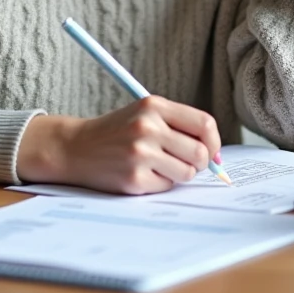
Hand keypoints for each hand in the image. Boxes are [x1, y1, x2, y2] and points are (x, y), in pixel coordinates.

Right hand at [16, 96, 221, 194]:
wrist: (77, 147)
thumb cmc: (117, 132)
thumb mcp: (146, 114)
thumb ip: (180, 126)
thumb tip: (217, 156)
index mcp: (154, 105)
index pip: (204, 124)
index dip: (214, 141)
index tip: (212, 151)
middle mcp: (147, 127)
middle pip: (200, 152)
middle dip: (200, 162)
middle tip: (186, 162)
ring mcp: (140, 153)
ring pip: (187, 172)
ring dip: (179, 174)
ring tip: (160, 166)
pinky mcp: (134, 178)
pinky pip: (167, 186)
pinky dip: (161, 183)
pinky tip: (143, 174)